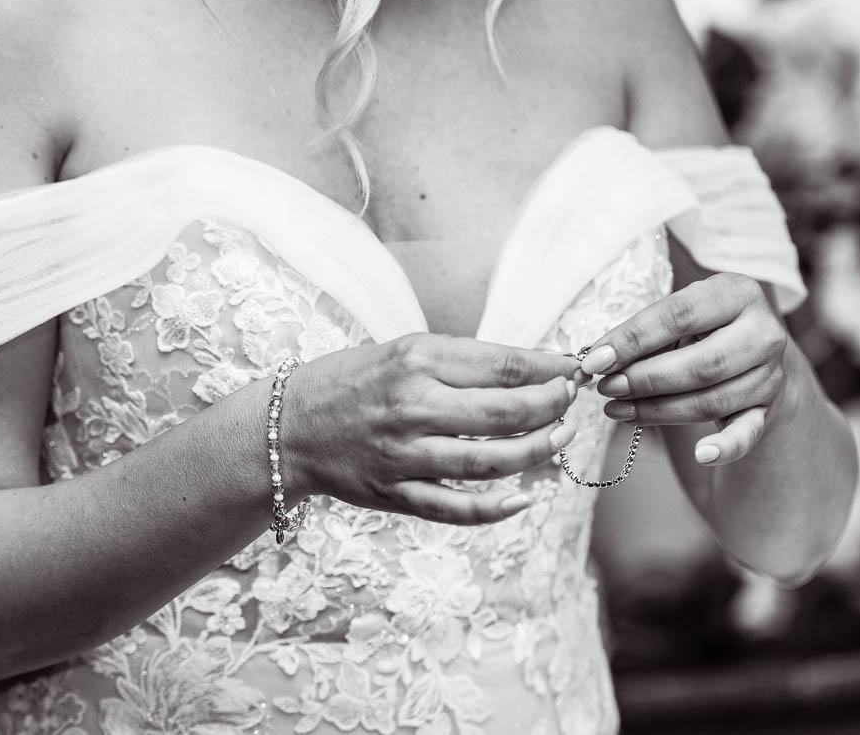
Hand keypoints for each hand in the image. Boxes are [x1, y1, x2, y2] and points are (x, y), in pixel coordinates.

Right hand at [284, 334, 581, 524]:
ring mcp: (403, 455)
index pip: (502, 366)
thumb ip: (461, 361)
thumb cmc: (351, 382)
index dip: (549, 370)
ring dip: (535, 453)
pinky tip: (524, 498)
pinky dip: (496, 509)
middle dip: (551, 409)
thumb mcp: (402, 351)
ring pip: (489, 463)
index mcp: (416, 360)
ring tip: (558, 441)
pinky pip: (455, 508)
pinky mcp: (394, 494)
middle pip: (506, 413)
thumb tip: (533, 366)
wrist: (287, 426)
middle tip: (569, 403)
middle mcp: (412, 406)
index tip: (573, 370)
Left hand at [579, 273, 789, 465]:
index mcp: (737, 293)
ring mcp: (771, 374)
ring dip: (658, 411)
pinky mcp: (768, 409)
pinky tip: (702, 454)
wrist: (754, 354)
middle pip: (700, 364)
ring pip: (711, 401)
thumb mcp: (679, 318)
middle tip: (606, 388)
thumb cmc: (703, 329)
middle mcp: (763, 332)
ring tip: (618, 410)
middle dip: (644, 380)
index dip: (632, 340)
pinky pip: (748, 433)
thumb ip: (643, 334)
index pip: (678, 315)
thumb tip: (596, 359)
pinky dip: (726, 446)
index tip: (594, 360)